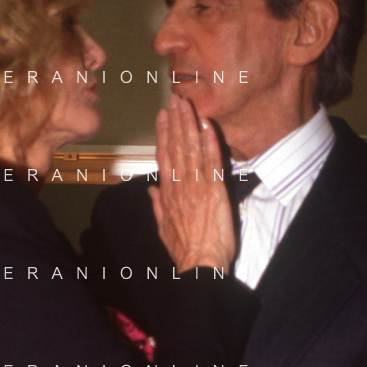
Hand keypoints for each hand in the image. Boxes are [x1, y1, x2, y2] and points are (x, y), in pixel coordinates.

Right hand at [148, 94, 234, 273]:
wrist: (201, 265)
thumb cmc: (185, 252)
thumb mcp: (164, 229)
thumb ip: (157, 206)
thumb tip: (151, 191)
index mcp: (168, 194)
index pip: (163, 157)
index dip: (162, 134)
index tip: (162, 117)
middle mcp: (180, 186)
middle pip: (176, 147)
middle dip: (175, 122)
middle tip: (174, 100)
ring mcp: (197, 187)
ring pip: (191, 149)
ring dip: (189, 124)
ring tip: (186, 105)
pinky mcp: (214, 191)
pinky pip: (211, 161)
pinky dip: (209, 142)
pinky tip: (206, 124)